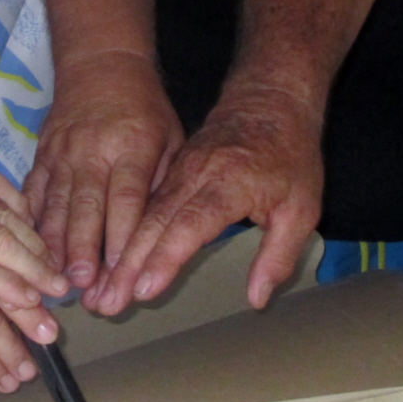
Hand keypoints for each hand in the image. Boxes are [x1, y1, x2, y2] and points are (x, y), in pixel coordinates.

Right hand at [24, 52, 183, 292]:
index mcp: (132, 147)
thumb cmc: (146, 109)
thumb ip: (162, 184)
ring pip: (56, 204)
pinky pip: (33, 191)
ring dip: (55, 245)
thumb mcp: (171, 138)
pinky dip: (29, 222)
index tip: (120, 274)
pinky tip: (26, 248)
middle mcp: (93, 151)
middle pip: (87, 207)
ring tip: (53, 278)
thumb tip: (157, 238)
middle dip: (83, 250)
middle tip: (81, 287)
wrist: (102, 63)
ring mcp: (62, 153)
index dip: (122, 239)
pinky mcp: (42, 155)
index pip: (126, 198)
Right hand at [88, 83, 323, 315]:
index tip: (145, 288)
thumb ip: (279, 256)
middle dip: (128, 263)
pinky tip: (109, 258)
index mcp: (230, 182)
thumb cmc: (289, 156)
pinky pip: (142, 205)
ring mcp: (179, 171)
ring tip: (99, 287)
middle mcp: (196, 175)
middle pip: (156, 221)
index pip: (192, 223)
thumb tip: (257, 300)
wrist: (269, 101)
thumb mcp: (303, 208)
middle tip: (108, 300)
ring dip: (119, 252)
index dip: (167, 257)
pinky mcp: (170, 172)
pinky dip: (123, 233)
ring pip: (142, 214)